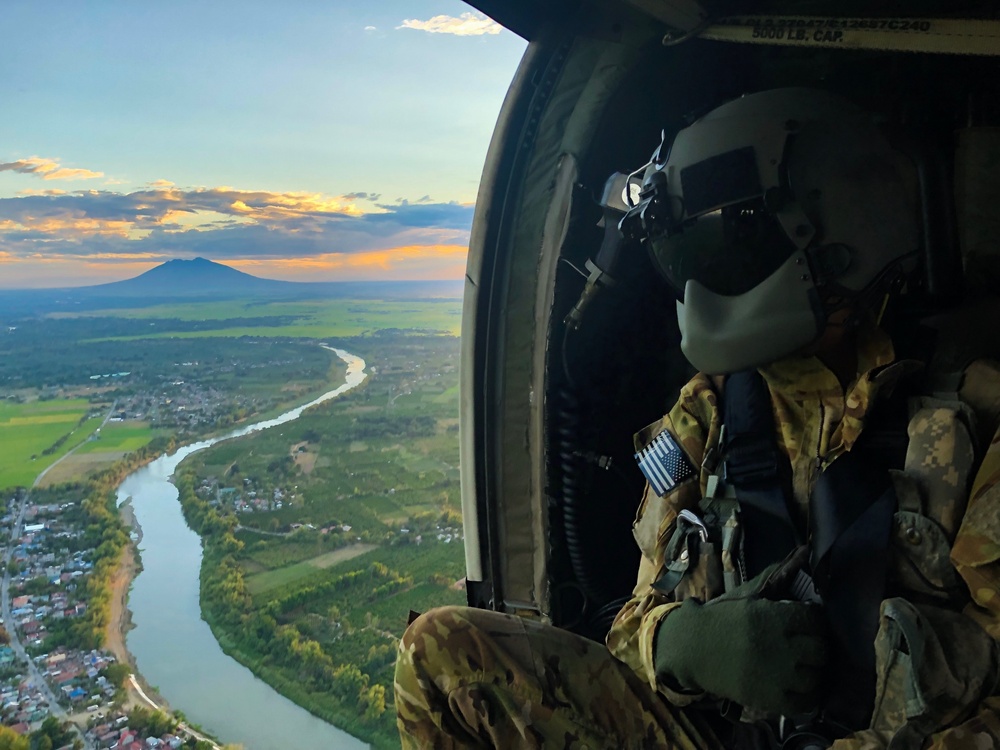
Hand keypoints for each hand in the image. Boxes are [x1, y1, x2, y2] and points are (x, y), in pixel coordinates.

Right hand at [654, 576, 829, 715]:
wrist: (692, 647)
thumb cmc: (723, 617)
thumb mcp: (749, 594)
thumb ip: (779, 575)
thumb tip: (805, 550)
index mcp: (772, 616)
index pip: (816, 620)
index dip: (815, 620)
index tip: (807, 622)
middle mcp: (778, 646)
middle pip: (821, 650)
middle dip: (816, 646)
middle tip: (805, 645)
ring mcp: (775, 676)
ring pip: (816, 677)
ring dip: (812, 671)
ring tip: (801, 666)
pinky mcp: (769, 699)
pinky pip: (804, 703)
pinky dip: (805, 696)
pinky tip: (796, 685)